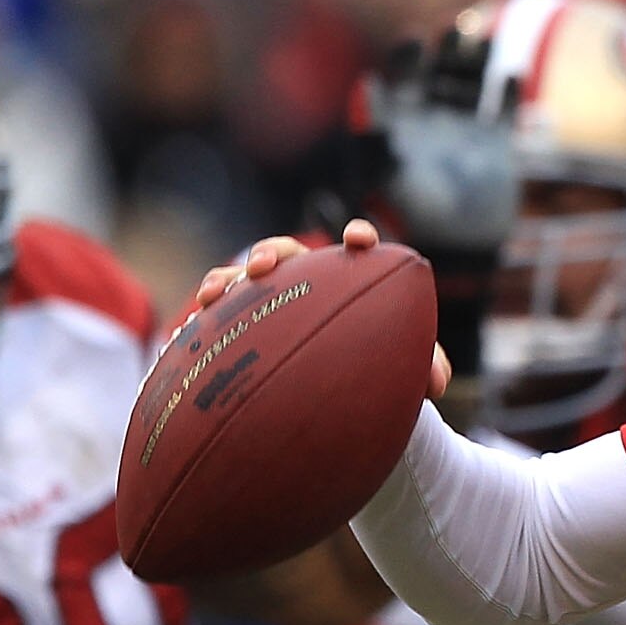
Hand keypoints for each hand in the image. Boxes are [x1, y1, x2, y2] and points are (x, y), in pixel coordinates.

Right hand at [193, 219, 447, 398]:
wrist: (337, 387)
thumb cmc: (374, 366)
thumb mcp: (401, 369)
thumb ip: (421, 367)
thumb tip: (438, 384)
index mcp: (347, 280)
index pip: (354, 250)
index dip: (357, 238)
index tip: (359, 240)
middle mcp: (305, 281)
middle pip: (286, 253)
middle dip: (271, 253)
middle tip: (264, 267)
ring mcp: (269, 298)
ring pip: (242, 277)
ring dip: (226, 281)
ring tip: (212, 296)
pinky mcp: (241, 321)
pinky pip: (218, 313)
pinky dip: (204, 315)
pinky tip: (187, 330)